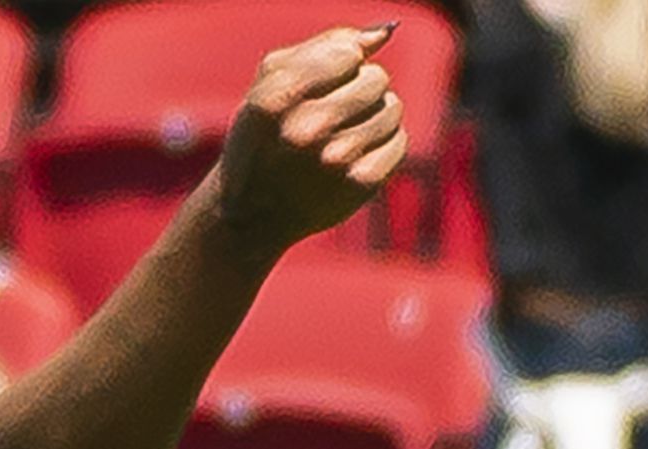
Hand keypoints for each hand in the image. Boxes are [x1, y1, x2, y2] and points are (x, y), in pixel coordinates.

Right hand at [204, 27, 408, 254]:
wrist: (248, 215)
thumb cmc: (261, 140)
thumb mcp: (269, 86)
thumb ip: (324, 47)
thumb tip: (382, 34)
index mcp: (274, 100)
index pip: (348, 54)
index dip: (342, 63)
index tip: (321, 85)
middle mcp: (303, 131)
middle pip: (376, 79)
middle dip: (359, 91)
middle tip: (330, 117)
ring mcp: (334, 160)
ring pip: (392, 108)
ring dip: (373, 118)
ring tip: (341, 139)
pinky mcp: (359, 184)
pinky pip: (399, 142)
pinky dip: (382, 146)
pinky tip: (353, 160)